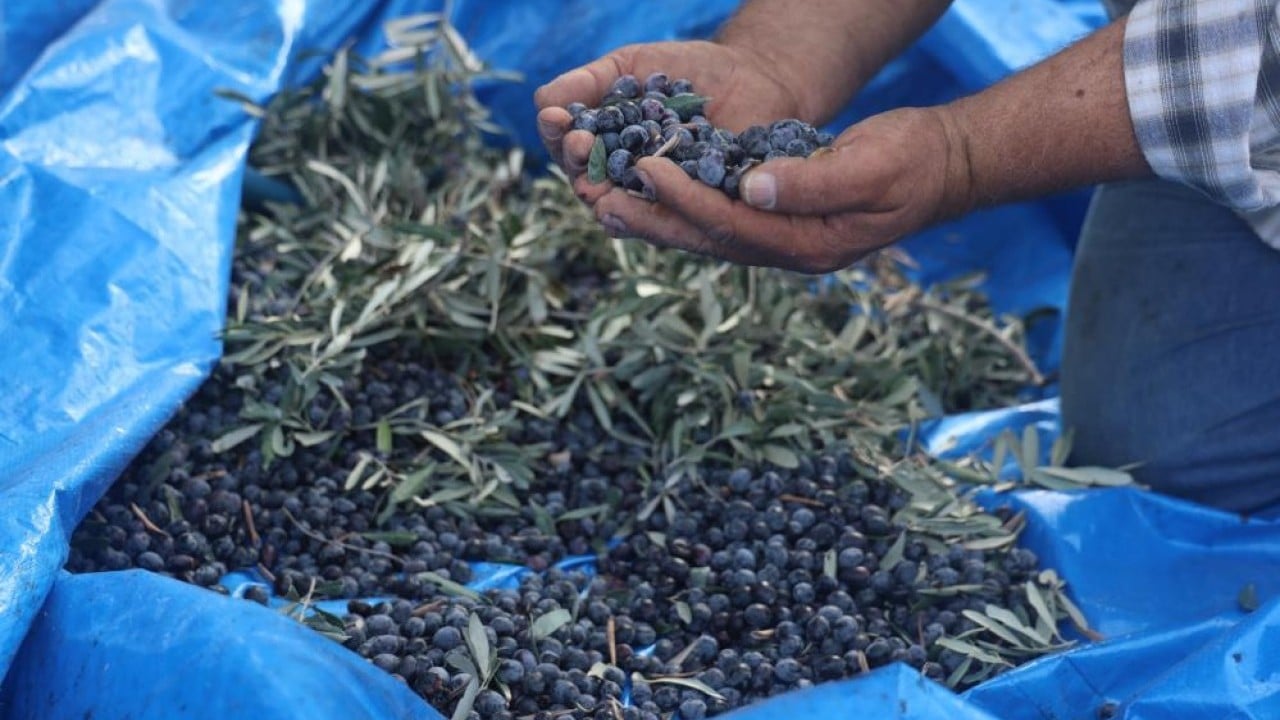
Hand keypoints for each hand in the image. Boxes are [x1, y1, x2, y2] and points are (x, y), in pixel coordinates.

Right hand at [533, 41, 805, 202]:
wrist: (751, 76)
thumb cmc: (685, 70)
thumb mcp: (630, 66)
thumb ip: (588, 82)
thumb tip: (543, 103)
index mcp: (601, 148)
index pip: (568, 150)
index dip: (559, 136)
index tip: (558, 119)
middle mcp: (623, 181)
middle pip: (586, 184)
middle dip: (578, 164)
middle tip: (581, 143)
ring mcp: (657, 199)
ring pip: (620, 211)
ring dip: (606, 196)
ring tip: (597, 181)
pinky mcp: (693, 211)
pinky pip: (668, 218)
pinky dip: (654, 211)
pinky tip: (646, 196)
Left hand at [588, 107, 975, 273]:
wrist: (942, 168)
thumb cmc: (913, 161)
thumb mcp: (872, 165)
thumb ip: (814, 182)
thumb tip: (753, 188)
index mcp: (810, 244)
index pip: (734, 225)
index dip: (687, 199)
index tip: (648, 170)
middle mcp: (789, 252)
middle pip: (709, 240)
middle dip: (656, 221)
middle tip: (602, 202)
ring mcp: (784, 242)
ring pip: (709, 236)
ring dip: (660, 222)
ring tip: (610, 205)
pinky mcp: (780, 224)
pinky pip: (722, 222)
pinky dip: (685, 211)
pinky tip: (652, 199)